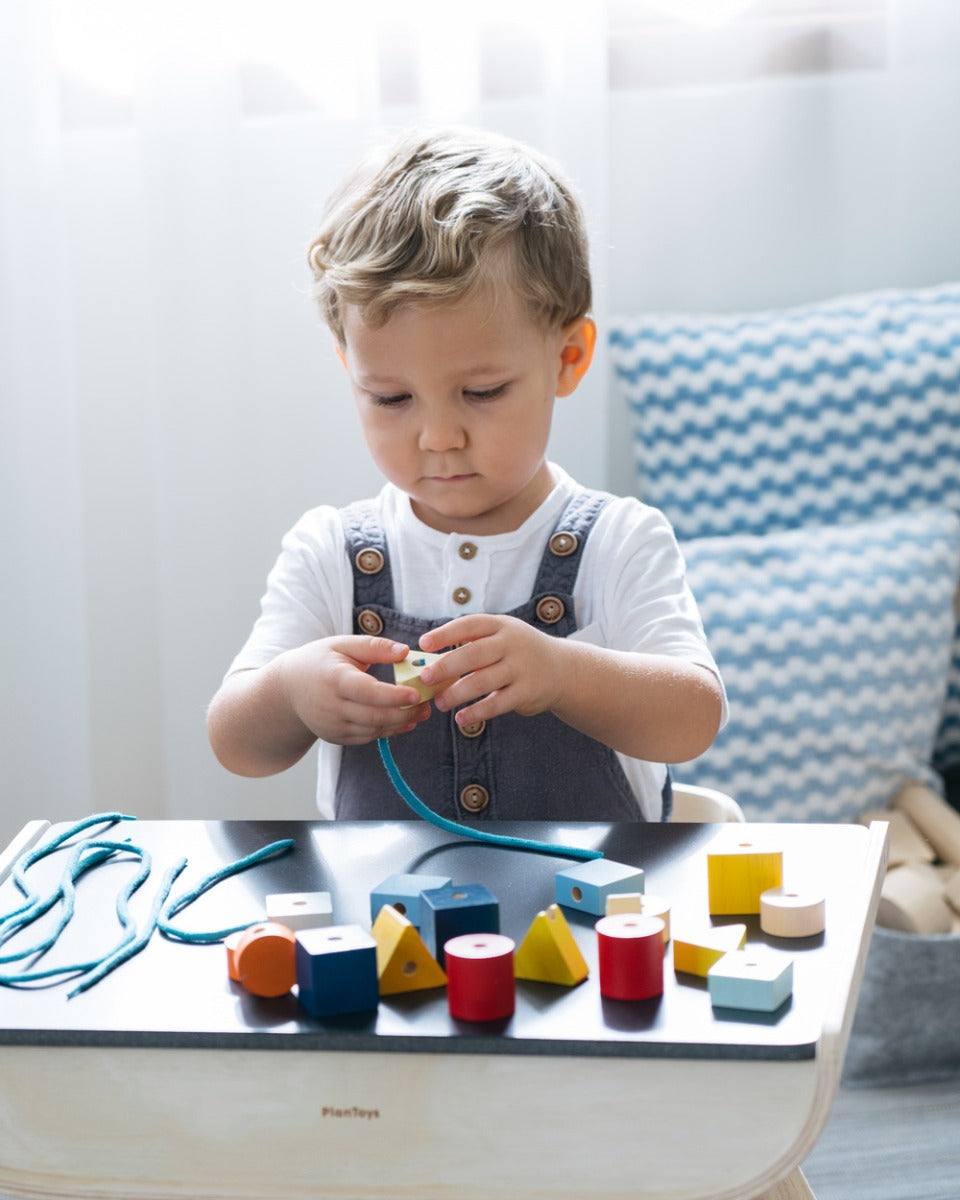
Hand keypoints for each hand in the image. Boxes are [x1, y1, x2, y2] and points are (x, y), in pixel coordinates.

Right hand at [279, 635, 430, 744]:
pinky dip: (389, 730)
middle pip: (374, 715)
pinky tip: (405, 720)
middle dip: (405, 712)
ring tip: (422, 711)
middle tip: (428, 704)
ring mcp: (333, 726)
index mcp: (334, 679)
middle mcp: (331, 706)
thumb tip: (405, 651)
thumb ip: (375, 646)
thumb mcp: (343, 645)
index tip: (416, 693)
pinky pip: (368, 737)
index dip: (393, 695)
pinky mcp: (337, 737)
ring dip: (401, 723)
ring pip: (374, 729)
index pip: (367, 691)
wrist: (288, 690)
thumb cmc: (319, 661)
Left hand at [417, 615, 565, 727]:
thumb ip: (474, 645)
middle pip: (474, 654)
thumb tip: (431, 663)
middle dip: (446, 666)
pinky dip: (476, 712)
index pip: (469, 625)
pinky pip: (496, 704)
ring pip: (482, 681)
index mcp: (501, 626)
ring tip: (441, 702)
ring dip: (457, 694)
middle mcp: (512, 644)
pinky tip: (461, 719)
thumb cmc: (518, 653)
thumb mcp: (502, 638)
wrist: (562, 669)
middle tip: (426, 678)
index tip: (423, 644)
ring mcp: (521, 668)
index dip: (445, 634)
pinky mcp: (526, 692)